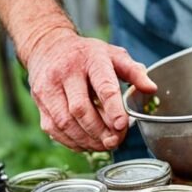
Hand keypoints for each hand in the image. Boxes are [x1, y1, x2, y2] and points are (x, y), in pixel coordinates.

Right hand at [21, 27, 156, 150]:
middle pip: (80, 109)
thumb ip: (135, 72)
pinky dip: (72, 142)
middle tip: (116, 141)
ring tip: (104, 145)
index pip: (102, 86)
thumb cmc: (88, 55)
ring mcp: (48, 88)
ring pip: (65, 122)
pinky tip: (87, 144)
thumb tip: (151, 89)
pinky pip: (54, 129)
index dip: (112, 108)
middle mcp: (65, 73)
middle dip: (100, 131)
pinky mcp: (39, 103)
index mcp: (90, 59)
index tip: (122, 125)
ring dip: (87, 140)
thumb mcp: (114, 55)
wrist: (48, 46)